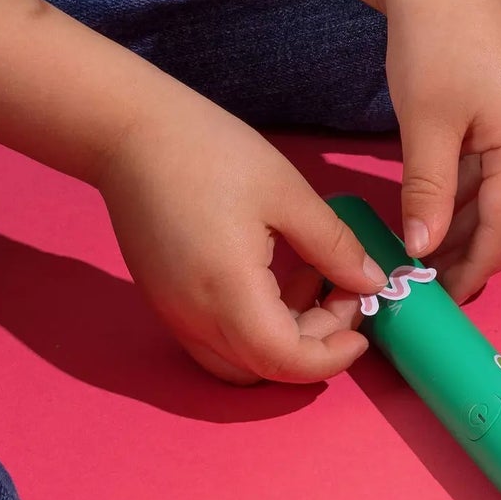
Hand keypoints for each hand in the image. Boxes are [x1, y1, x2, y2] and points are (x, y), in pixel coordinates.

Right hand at [95, 92, 388, 384]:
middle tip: (343, 290)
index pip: (287, 361)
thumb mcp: (286, 192)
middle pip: (264, 368)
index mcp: (228, 291)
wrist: (130, 131)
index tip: (361, 324)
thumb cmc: (210, 151)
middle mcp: (195, 317)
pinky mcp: (165, 298)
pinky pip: (214, 337)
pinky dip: (252, 326)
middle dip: (315, 343)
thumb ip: (332, 246)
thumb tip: (370, 283)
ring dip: (283, 338)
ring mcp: (174, 312)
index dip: (332, 357)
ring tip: (309, 278)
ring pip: (238, 360)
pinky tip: (271, 275)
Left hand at [384, 0, 500, 302]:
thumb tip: (424, 251)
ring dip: (487, 225)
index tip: (441, 294)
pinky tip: (454, 208)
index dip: (475, 266)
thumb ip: (429, 192)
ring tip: (441, 252)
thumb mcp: (424, 124)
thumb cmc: (431, 42)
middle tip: (440, 282)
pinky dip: (490, 193)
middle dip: (486, 253)